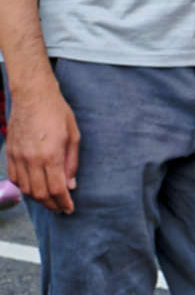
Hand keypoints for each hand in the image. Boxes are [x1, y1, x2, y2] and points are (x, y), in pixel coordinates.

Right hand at [4, 80, 78, 213]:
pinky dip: (24, 187)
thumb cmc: (57, 112)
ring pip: (25, 189)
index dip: (64, 202)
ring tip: (49, 200)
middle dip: (52, 205)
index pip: (57, 189)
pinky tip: (33, 187)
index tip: (69, 209)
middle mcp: (32, 159)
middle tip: (61, 208)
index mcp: (51, 155)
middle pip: (40, 194)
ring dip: (38, 198)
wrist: (32, 96)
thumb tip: (71, 184)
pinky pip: (14, 178)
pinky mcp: (9, 154)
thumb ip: (72, 162)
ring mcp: (18, 157)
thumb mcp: (74, 135)